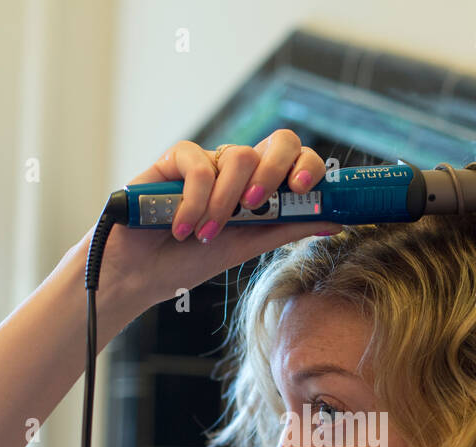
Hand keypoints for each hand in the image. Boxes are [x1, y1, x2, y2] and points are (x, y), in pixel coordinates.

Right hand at [92, 129, 342, 310]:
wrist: (140, 275)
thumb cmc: (189, 261)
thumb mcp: (246, 247)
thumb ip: (286, 229)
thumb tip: (335, 221)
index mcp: (262, 186)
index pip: (297, 160)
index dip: (308, 167)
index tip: (304, 190)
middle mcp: (239, 168)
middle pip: (279, 141)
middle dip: (275, 171)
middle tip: (256, 207)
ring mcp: (209, 160)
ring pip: (238, 157)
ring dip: (225, 204)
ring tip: (205, 235)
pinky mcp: (175, 158)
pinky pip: (199, 165)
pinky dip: (195, 201)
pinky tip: (183, 227)